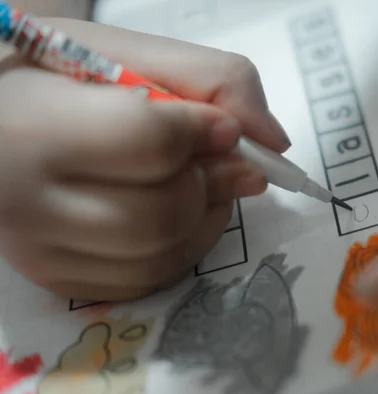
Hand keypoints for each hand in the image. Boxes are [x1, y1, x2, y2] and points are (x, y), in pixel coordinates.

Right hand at [0, 19, 289, 300]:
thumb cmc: (65, 79)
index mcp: (35, 127)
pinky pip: (149, 279)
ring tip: (203, 181)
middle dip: (213, 184)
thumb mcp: (128, 52)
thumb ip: (213, 79)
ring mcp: (40, 251)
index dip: (203, 133)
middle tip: (227, 161)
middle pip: (161, 215)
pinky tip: (181, 211)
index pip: (149, 143)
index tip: (222, 128)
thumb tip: (273, 140)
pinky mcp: (60, 280)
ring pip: (161, 254)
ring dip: (208, 215)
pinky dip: (186, 245)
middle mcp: (24, 202)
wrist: (5, 119)